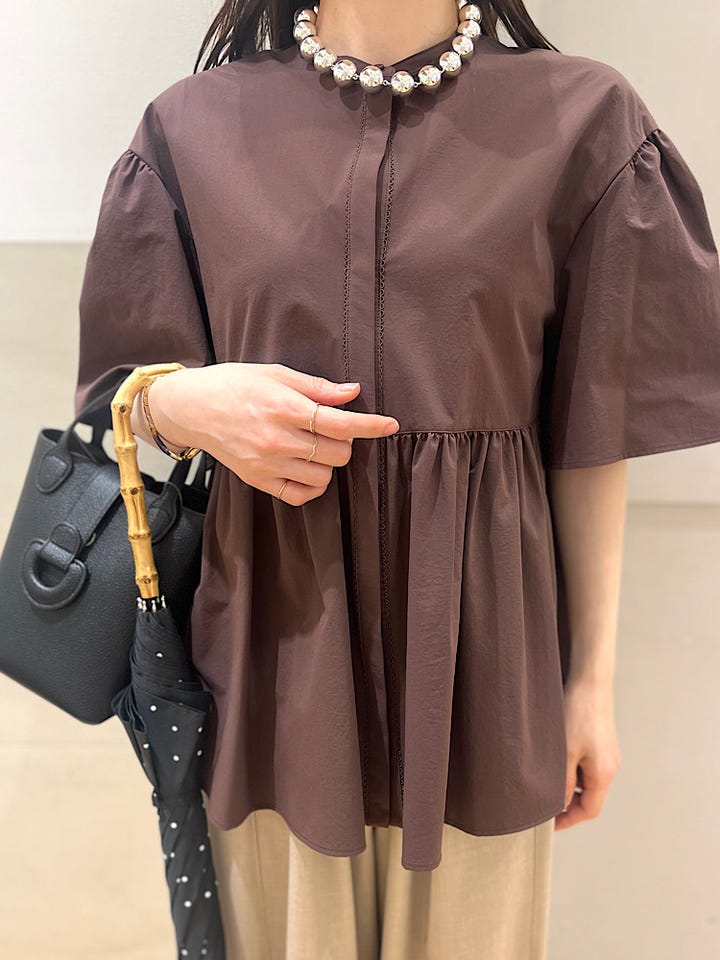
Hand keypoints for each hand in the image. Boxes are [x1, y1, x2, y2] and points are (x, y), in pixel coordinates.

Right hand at [150, 361, 399, 503]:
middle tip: (332, 429)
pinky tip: (307, 467)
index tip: (390, 425)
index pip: (340, 424)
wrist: (192, 408)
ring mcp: (267, 464)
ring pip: (324, 476)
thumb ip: (317, 387)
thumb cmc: (235, 384)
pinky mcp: (258, 481)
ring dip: (329, 462)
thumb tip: (352, 392)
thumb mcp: (276, 374)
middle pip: (337, 453)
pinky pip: (301, 495)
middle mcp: (277, 440)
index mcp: (284, 408)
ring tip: (316, 447)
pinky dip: (313, 485)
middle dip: (345, 442)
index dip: (370, 426)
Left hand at [554, 675, 621, 829]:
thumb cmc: (578, 714)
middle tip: (544, 802)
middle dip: (568, 802)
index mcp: (604, 773)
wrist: (591, 681)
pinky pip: (588, 763)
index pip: (590, 809)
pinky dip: (573, 767)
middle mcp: (610, 766)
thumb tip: (559, 806)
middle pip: (590, 796)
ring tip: (546, 778)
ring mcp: (608, 752)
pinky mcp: (602, 740)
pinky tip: (557, 757)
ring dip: (569, 783)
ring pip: (588, 779)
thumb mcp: (564, 752)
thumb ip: (562, 782)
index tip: (550, 823)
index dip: (569, 819)